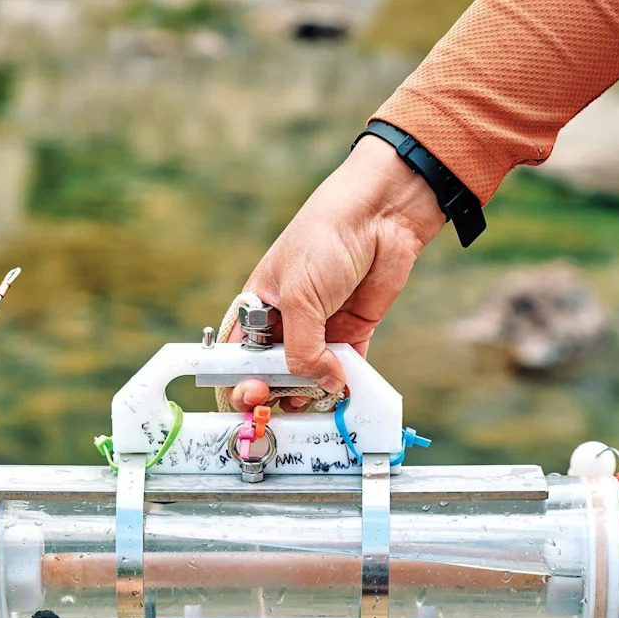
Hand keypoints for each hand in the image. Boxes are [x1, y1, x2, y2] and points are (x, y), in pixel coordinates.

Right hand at [229, 134, 444, 411]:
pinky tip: (346, 393)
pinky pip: (346, 372)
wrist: (379, 213)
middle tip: (281, 404)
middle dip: (276, 394)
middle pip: (273, 375)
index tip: (250, 398)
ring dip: (312, 395)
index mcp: (257, 310)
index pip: (239, 358)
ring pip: (310, 380)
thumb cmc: (324, 238)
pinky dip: (347, 386)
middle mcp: (285, 325)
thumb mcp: (299, 297)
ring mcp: (319, 331)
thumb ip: (302, 350)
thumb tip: (323, 385)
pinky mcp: (353, 334)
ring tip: (317, 398)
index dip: (240, 382)